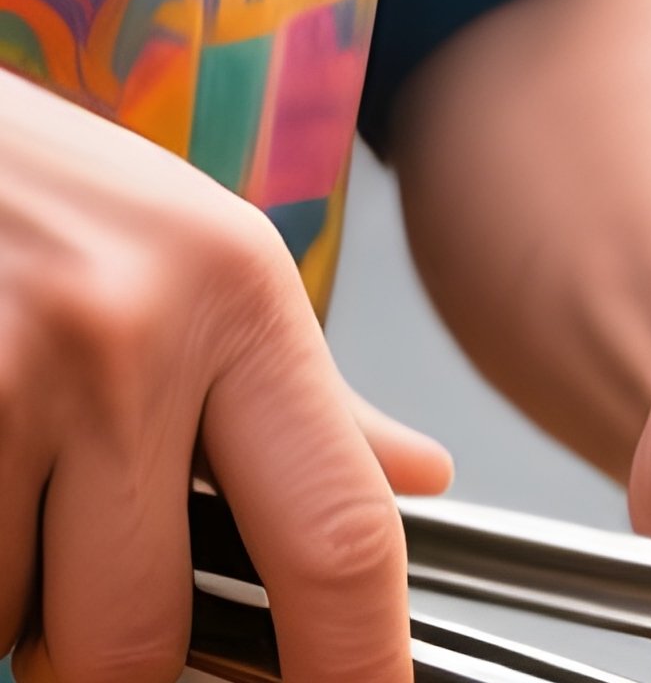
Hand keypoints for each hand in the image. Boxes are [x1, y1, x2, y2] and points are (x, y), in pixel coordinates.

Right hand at [0, 72, 451, 682]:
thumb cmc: (54, 199)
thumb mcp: (205, 262)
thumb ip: (308, 392)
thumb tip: (422, 478)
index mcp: (240, 298)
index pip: (338, 537)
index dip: (359, 667)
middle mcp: (131, 341)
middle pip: (146, 639)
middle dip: (127, 669)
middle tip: (108, 604)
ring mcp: (4, 380)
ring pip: (17, 628)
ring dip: (20, 608)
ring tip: (24, 489)